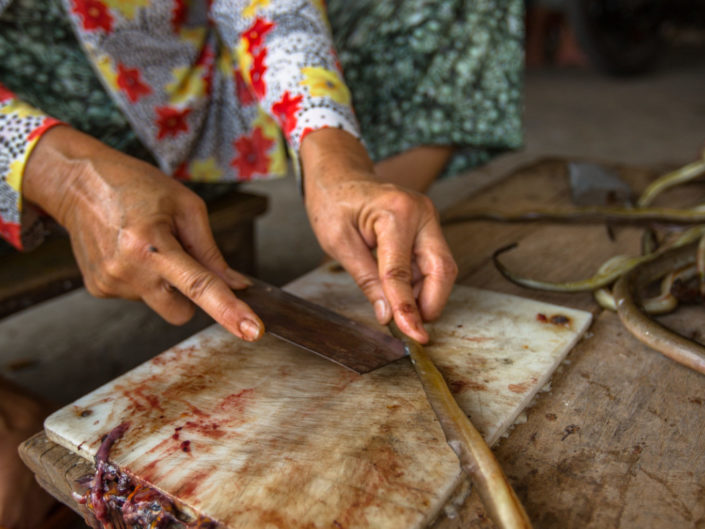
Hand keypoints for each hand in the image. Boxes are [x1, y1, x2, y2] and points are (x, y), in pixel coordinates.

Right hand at [23, 126, 262, 340]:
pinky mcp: (98, 289)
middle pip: (181, 313)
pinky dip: (143, 279)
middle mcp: (127, 270)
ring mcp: (109, 283)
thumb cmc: (137, 187)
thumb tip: (236, 285)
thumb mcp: (185, 207)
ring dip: (163, 281)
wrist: (80, 183)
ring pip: (160, 302)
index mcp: (151, 244)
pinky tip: (130, 252)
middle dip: (190, 296)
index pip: (199, 286)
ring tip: (147, 244)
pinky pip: (139, 296)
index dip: (228, 310)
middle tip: (179, 257)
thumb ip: (211, 251)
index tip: (252, 330)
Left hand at [300, 129, 457, 342]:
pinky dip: (420, 282)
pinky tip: (401, 293)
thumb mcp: (339, 243)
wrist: (338, 174)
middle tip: (413, 328)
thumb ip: (366, 280)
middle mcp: (422, 212)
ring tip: (399, 310)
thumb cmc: (333, 200)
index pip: (402, 271)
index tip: (413, 334)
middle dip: (431, 303)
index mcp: (396, 212)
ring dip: (425, 294)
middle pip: (442, 269)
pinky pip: (431, 261)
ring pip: (440, 268)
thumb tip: (387, 315)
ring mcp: (428, 218)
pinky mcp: (427, 226)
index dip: (407, 308)